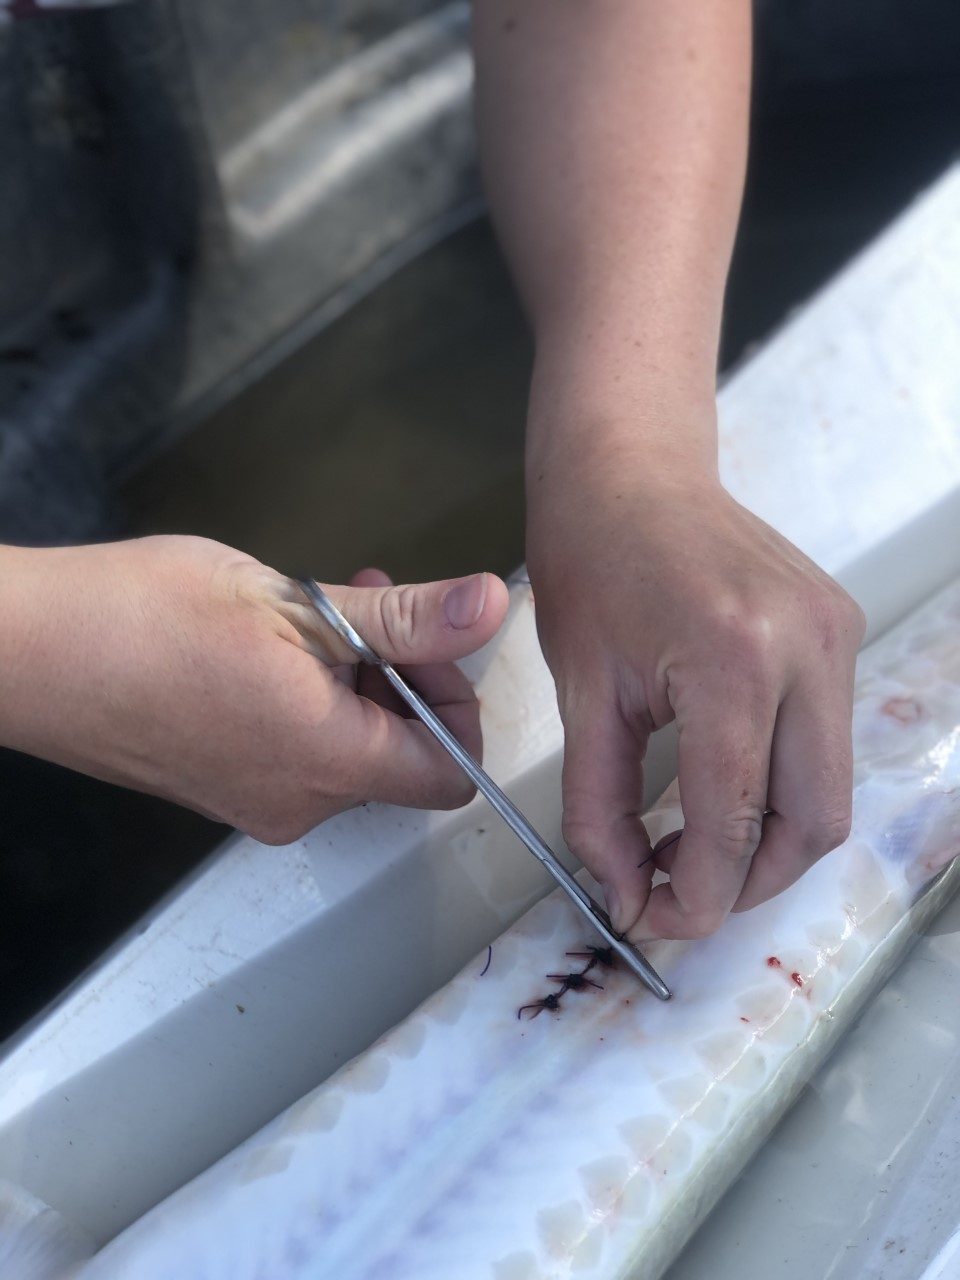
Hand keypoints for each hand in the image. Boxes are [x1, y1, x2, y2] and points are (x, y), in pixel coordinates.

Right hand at [0, 536, 507, 841]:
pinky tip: (271, 646)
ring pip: (345, 751)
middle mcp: (298, 803)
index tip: (429, 645)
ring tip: (311, 615)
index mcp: (328, 762)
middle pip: (397, 759)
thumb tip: (492, 607)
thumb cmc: (146, 617)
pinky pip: (295, 755)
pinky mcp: (217, 789)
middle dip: (402, 677)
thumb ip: (405, 619)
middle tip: (367, 604)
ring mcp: (252, 803)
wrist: (26, 652)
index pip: (449, 776)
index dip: (458, 707)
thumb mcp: (295, 605)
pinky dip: (308, 703)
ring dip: (353, 684)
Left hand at [527, 452, 864, 940]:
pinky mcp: (841, 629)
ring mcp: (836, 634)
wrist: (630, 473)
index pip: (735, 818)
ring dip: (767, 838)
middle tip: (680, 893)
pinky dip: (779, 786)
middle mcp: (806, 646)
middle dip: (749, 881)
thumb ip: (601, 812)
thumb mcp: (580, 697)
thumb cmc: (589, 567)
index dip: (698, 894)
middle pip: (812, 820)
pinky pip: (825, 741)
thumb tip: (629, 897)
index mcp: (732, 657)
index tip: (654, 920)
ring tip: (692, 842)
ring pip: (828, 789)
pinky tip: (719, 788)